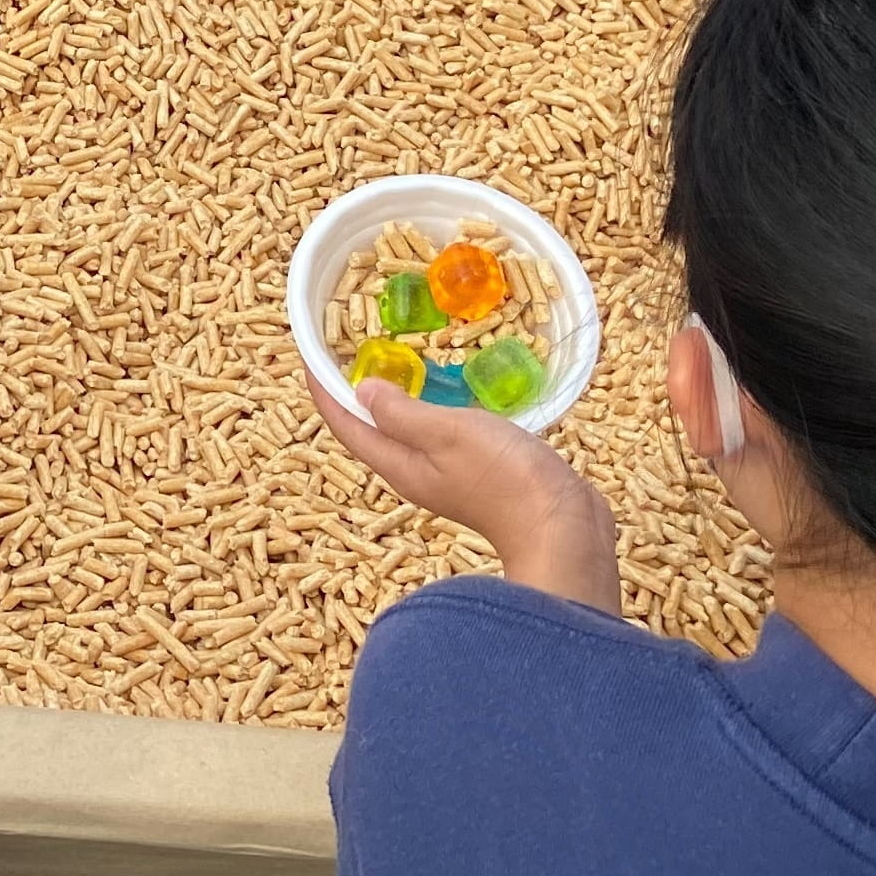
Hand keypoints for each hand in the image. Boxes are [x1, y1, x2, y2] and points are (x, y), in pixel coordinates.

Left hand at [309, 373, 619, 611]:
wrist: (564, 527)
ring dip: (395, 398)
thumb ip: (404, 413)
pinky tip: (449, 390)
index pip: (346, 424)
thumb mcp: (448, 433)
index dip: (324, 389)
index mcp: (399, 465)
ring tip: (394, 360)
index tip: (311, 352)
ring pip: (406, 431)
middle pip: (371, 430)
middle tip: (350, 348)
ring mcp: (447, 475)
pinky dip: (433, 407)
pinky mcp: (479, 473)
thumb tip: (362, 390)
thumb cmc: (505, 478)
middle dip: (354, 391)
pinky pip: (441, 434)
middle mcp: (415, 473)